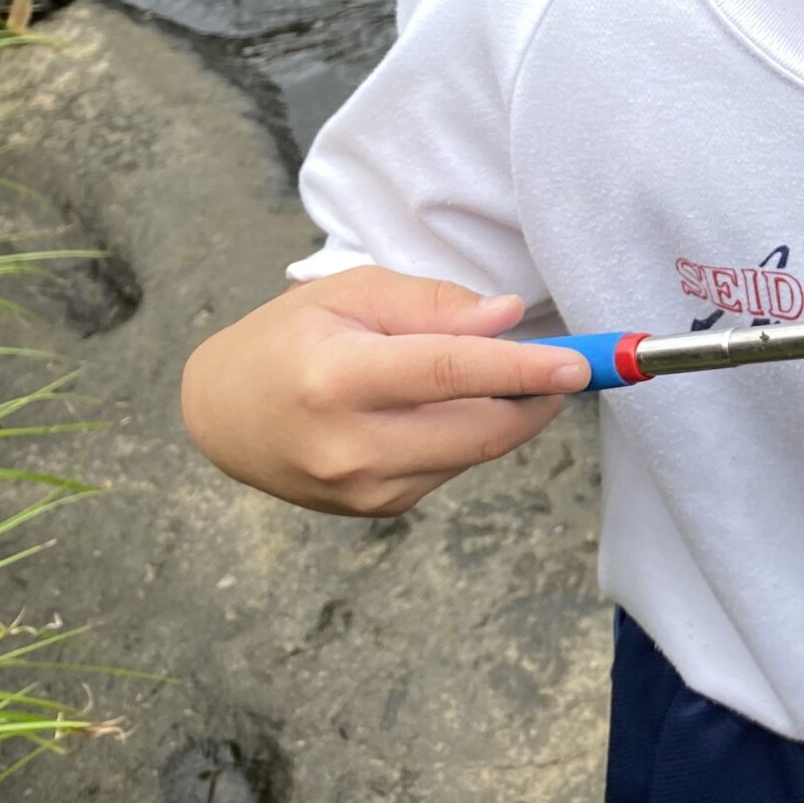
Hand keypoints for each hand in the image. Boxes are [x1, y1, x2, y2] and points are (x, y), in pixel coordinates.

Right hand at [180, 267, 588, 516]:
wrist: (223, 415)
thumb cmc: (289, 338)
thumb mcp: (349, 293)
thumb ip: (432, 304)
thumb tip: (507, 317)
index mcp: (337, 379)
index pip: (450, 373)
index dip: (522, 369)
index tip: (579, 364)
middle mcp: (349, 446)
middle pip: (478, 429)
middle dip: (536, 398)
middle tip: (568, 364)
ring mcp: (362, 488)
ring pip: (474, 453)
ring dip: (508, 415)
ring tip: (502, 375)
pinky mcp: (376, 509)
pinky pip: (450, 468)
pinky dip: (467, 434)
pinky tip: (444, 408)